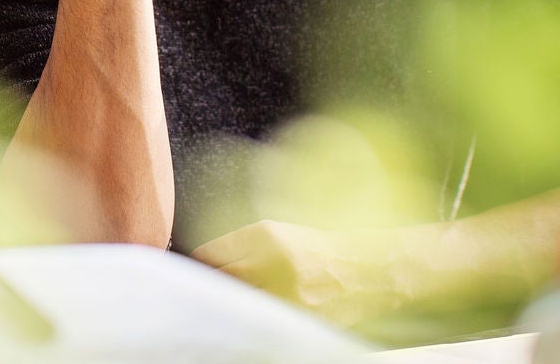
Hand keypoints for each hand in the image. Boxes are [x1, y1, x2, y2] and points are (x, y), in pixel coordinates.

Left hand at [193, 220, 397, 325]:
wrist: (364, 271)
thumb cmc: (315, 250)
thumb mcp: (275, 234)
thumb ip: (237, 246)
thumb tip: (200, 265)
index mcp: (265, 235)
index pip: (209, 254)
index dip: (198, 266)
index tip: (194, 273)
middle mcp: (273, 262)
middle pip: (219, 282)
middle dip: (209, 289)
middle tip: (204, 295)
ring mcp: (285, 294)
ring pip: (236, 307)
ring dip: (228, 309)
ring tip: (228, 309)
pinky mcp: (296, 320)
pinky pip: (258, 324)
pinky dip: (250, 324)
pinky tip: (250, 321)